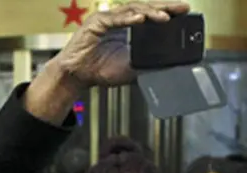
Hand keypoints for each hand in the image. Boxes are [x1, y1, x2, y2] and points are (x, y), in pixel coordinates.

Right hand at [25, 2, 189, 124]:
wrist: (76, 77)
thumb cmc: (98, 70)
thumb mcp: (131, 67)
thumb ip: (148, 62)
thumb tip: (170, 63)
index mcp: (127, 27)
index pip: (151, 14)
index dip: (167, 11)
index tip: (185, 12)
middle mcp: (118, 19)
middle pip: (145, 7)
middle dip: (164, 7)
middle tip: (181, 8)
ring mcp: (106, 19)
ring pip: (132, 10)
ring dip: (150, 12)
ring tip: (164, 17)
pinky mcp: (95, 23)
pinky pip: (114, 18)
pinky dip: (127, 19)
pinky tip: (140, 20)